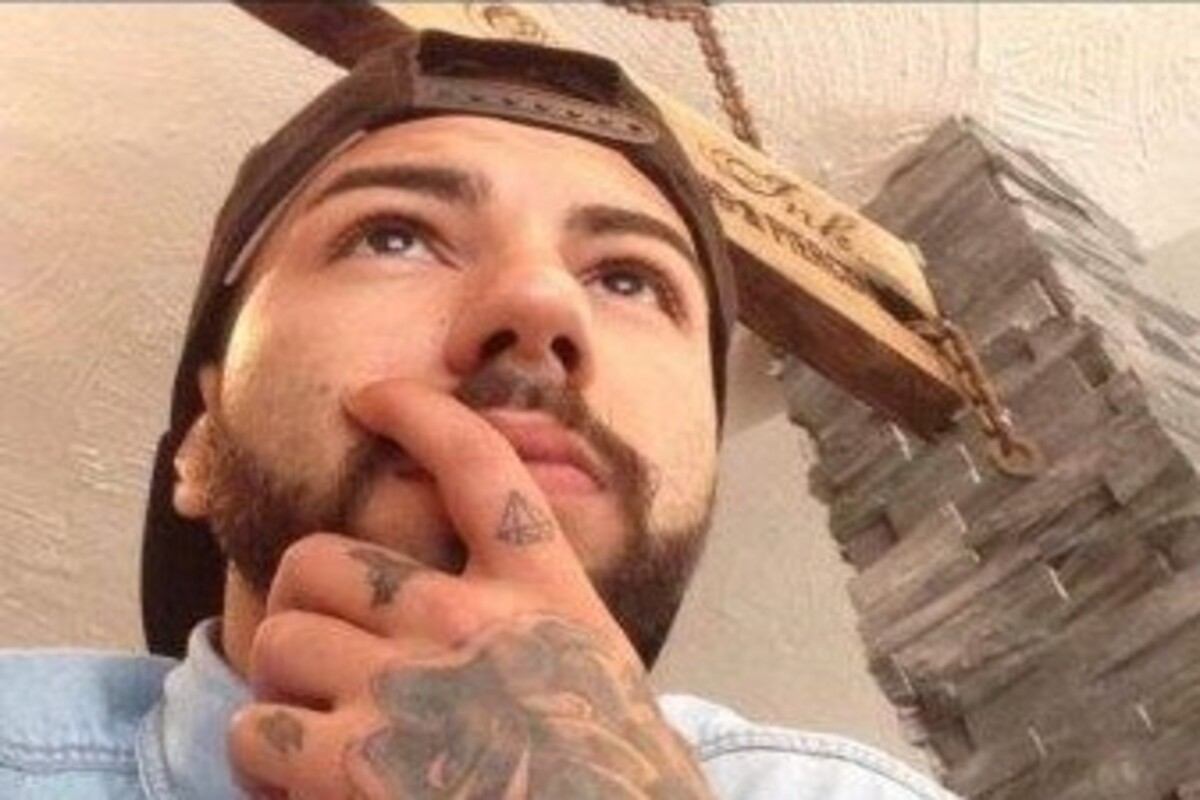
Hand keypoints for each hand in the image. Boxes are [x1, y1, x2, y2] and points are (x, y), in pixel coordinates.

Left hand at [228, 380, 713, 798]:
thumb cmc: (613, 779)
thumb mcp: (593, 667)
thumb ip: (529, 615)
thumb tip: (452, 591)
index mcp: (543, 594)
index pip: (479, 467)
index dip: (418, 414)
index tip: (371, 396)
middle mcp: (471, 625)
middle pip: (323, 559)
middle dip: (305, 603)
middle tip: (320, 650)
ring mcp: (409, 691)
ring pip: (279, 639)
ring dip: (282, 687)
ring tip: (313, 728)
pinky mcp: (353, 767)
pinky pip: (256, 731)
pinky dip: (264, 760)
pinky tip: (302, 783)